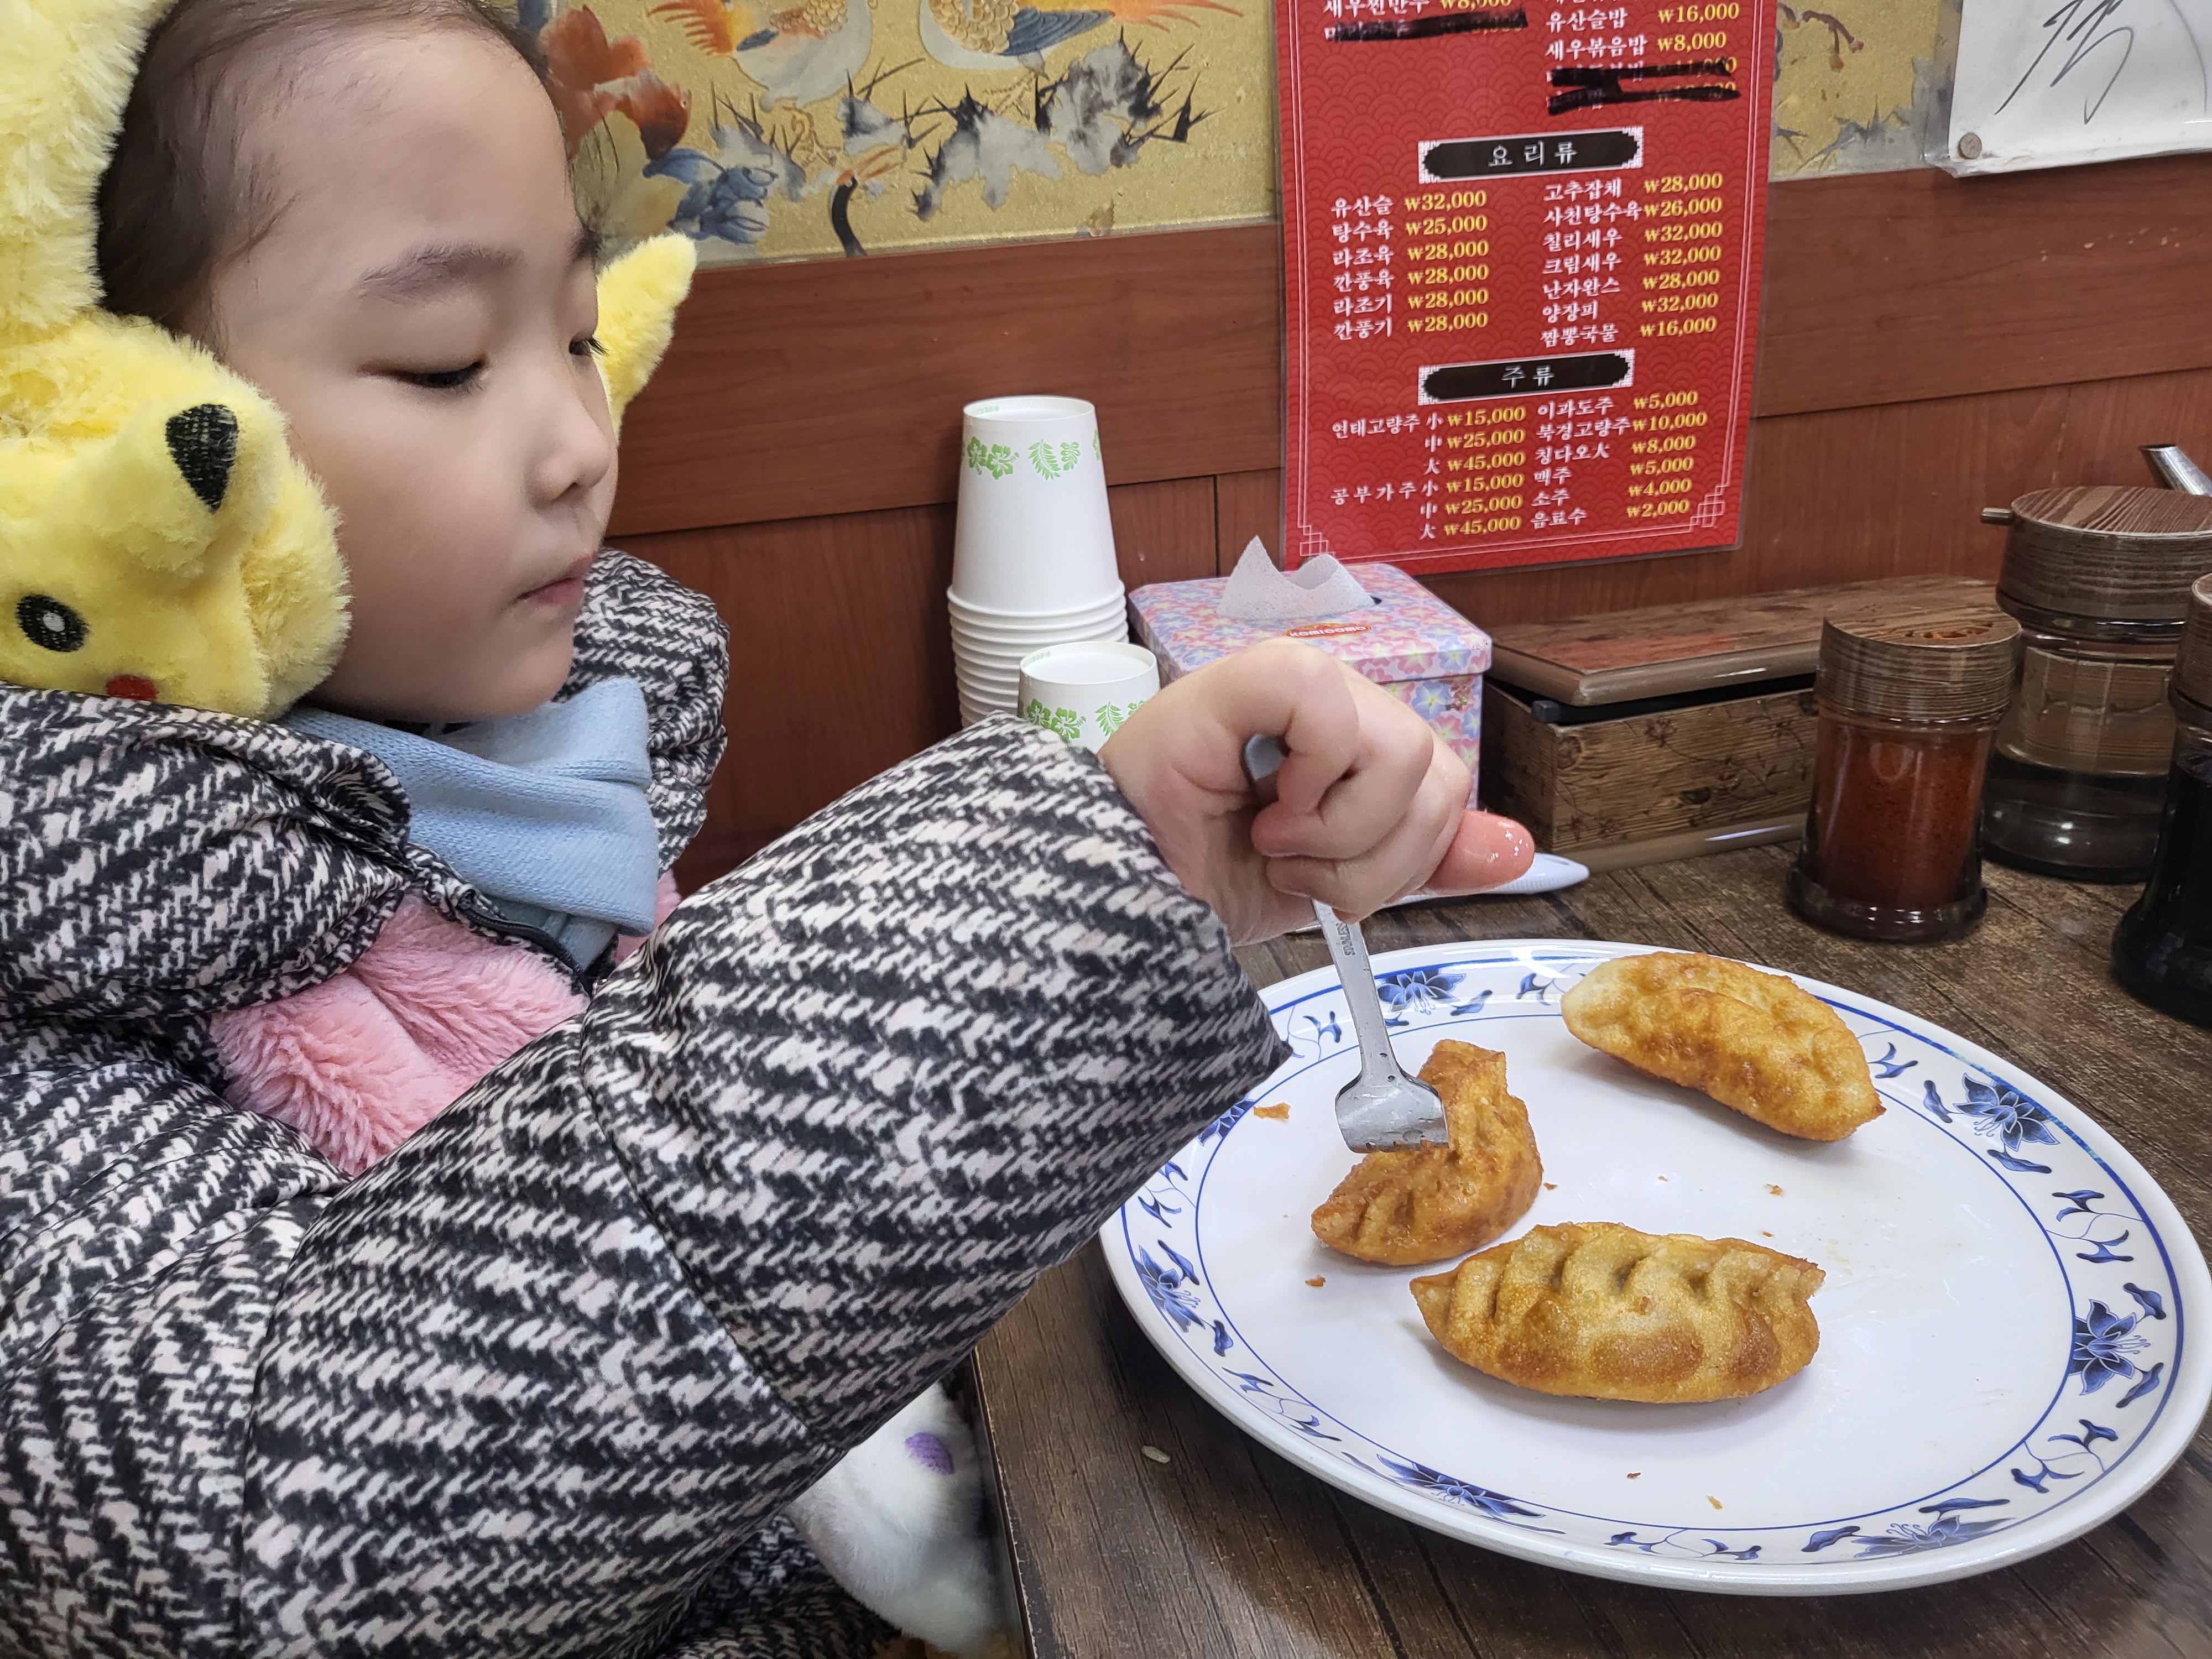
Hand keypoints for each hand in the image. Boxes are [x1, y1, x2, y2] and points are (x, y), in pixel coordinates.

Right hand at [1098, 639, 1533, 943]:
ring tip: (1273, 839)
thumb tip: (1518, 848)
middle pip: (1441, 777)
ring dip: (1337, 833)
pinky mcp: (1259, 675)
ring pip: (1402, 753)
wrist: (1126, 894)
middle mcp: (1342, 704)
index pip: (1450, 788)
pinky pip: (1335, 714)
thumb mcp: (1340, 885)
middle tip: (1297, 869)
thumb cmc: (1208, 873)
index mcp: (1363, 746)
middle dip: (1374, 861)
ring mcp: (1302, 683)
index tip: (1336, 890)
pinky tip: (1262, 804)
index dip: (1409, 857)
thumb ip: (1425, 862)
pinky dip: (1310, 782)